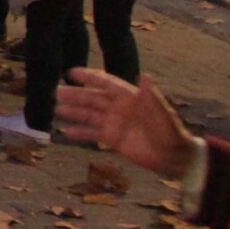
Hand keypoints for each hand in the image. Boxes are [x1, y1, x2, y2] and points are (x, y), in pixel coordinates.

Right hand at [55, 69, 196, 176]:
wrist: (173, 156)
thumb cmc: (170, 130)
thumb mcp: (161, 111)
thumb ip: (150, 95)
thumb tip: (146, 75)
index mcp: (129, 97)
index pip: (105, 83)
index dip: (89, 77)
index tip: (71, 72)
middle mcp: (119, 108)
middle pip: (92, 99)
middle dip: (75, 95)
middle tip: (56, 92)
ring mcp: (114, 123)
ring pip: (89, 115)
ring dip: (73, 112)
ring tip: (56, 109)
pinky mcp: (113, 139)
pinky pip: (92, 134)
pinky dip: (79, 133)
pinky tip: (66, 132)